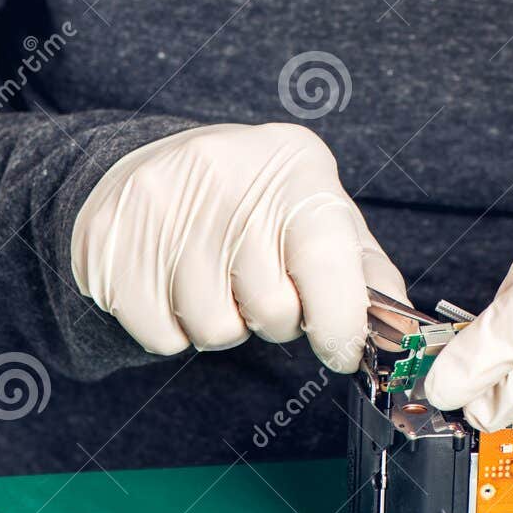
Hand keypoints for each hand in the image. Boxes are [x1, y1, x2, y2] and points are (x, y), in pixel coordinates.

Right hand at [71, 122, 404, 369]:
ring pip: (215, 329)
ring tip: (216, 281)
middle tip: (257, 286)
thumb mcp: (315, 210)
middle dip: (273, 317)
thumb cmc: (252, 201)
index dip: (340, 319)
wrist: (148, 167)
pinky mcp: (112, 240)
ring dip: (222, 325)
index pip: (327, 256)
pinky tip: (173, 285)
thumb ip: (361, 267)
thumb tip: (400, 325)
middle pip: (272, 307)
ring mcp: (162, 202)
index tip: (341, 349)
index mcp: (293, 164)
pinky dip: (174, 330)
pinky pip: (162, 336)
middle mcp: (227, 171)